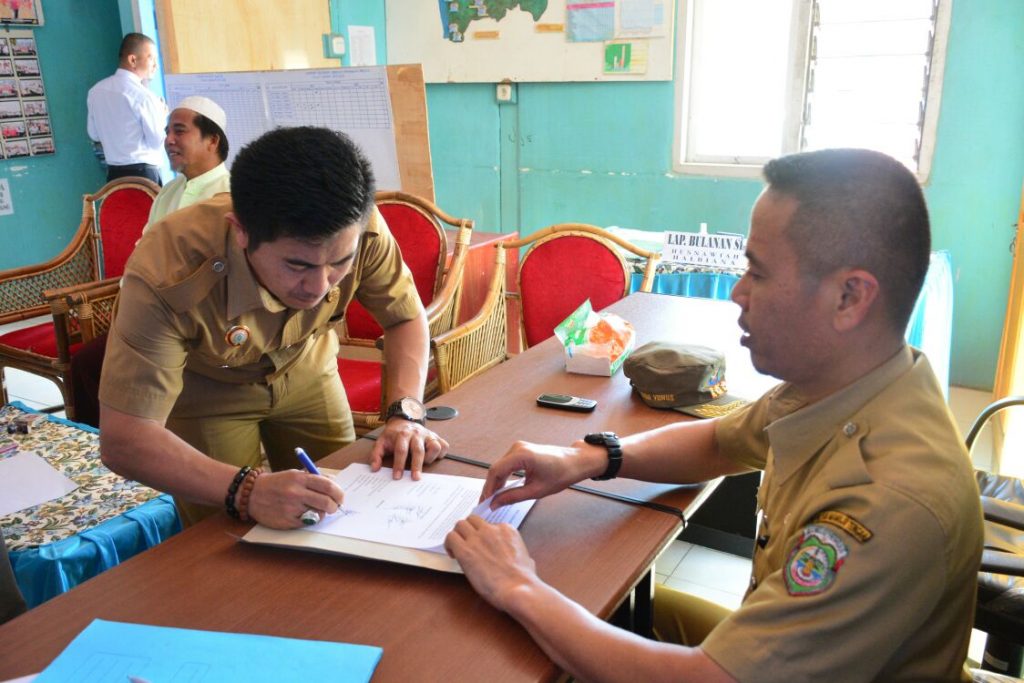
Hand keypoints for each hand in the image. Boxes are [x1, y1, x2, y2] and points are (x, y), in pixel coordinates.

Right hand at [246, 469, 343, 528]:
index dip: (339, 493)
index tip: (340, 497)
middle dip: (335, 506)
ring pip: (319, 515)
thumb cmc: (277, 483)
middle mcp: (296, 493)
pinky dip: (310, 520)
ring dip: (322, 513)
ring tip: (315, 509)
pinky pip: (307, 523)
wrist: (252, 494)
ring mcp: (291, 508)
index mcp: (300, 479)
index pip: (328, 486)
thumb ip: (314, 478)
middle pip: (326, 502)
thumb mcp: (295, 474)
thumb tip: (335, 484)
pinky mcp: (287, 521)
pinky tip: (303, 514)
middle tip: (334, 507)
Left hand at [369, 419, 448, 479]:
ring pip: (435, 446)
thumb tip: (374, 468)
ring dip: (430, 458)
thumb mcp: (381, 442)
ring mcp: (428, 435)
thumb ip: (376, 455)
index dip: (398, 464)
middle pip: (418, 450)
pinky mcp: (436, 437)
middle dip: (416, 465)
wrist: (404, 420)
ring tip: (424, 464)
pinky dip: (441, 454)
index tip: (397, 477)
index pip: (401, 450)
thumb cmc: (393, 435)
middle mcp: (416, 433)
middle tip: (415, 478)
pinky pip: (444, 446)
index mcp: (402, 435)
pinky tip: (433, 458)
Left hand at [445, 515, 536, 611]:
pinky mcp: (465, 550)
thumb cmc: (524, 579)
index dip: (482, 535)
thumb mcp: (527, 559)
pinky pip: (451, 538)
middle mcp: (491, 530)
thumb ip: (519, 553)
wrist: (517, 588)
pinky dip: (449, 545)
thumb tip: (519, 559)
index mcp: (506, 530)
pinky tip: (453, 555)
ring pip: (460, 524)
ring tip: (457, 548)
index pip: (488, 524)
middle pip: (472, 520)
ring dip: (457, 534)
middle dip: (467, 529)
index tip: (481, 544)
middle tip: (465, 542)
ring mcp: (477, 538)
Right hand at [482, 441, 596, 507]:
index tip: (485, 503)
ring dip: (496, 483)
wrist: (575, 462)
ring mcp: (518, 448)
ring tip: (493, 500)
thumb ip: (513, 497)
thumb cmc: (561, 473)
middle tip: (487, 504)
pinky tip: (502, 490)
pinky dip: (503, 477)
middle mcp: (517, 448)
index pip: (496, 471)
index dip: (488, 488)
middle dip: (490, 487)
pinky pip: (506, 465)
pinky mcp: (520, 451)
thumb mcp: (536, 490)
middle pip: (496, 469)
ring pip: (500, 467)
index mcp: (521, 455)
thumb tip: (495, 503)